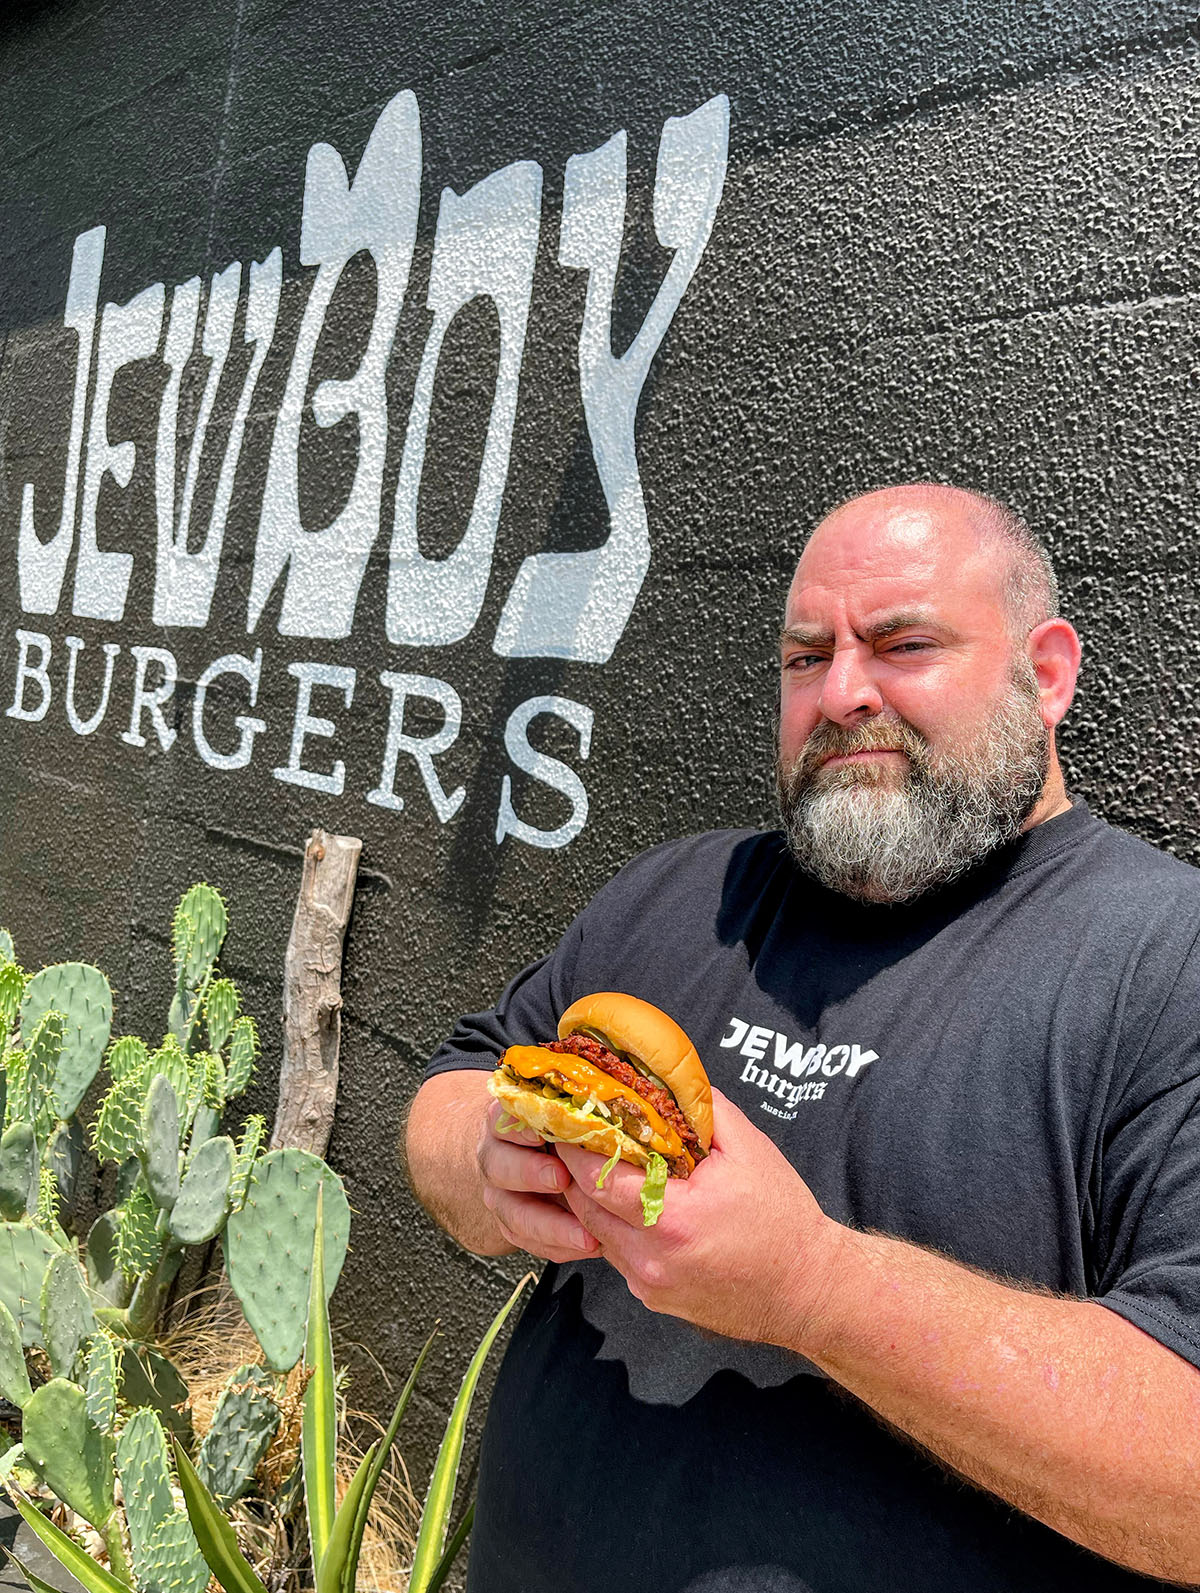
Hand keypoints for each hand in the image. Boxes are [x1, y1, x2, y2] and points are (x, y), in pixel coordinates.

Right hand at [476, 1100, 601, 1263]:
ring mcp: (498, 1191)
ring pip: (512, 1212)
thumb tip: (611, 1126)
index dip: (520, 1128)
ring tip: (586, 1235)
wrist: (536, 1155)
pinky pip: (526, 1240)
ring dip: (550, 1226)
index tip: (544, 1134)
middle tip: (562, 1179)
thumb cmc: (561, 1130)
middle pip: (497, 1164)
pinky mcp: (509, 1222)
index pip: (501, 1119)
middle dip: (530, 1173)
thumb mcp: (566, 1117)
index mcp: (505, 1119)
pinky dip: (557, 1246)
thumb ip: (578, 1121)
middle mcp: (495, 1154)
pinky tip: (586, 1245)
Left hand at [554, 1088, 842, 1347]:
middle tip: (573, 1137)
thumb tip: (667, 1079)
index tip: (570, 1120)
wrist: (808, 1290)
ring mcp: (649, 1283)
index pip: (598, 1178)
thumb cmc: (783, 1218)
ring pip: (596, 1234)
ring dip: (591, 1200)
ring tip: (596, 1165)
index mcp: (673, 1217)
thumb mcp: (749, 1149)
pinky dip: (614, 1227)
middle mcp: (652, 1258)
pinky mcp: (653, 1298)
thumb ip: (703, 1110)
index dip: (577, 1147)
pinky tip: (629, 1204)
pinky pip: (617, 1255)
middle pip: (585, 1208)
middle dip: (574, 1170)